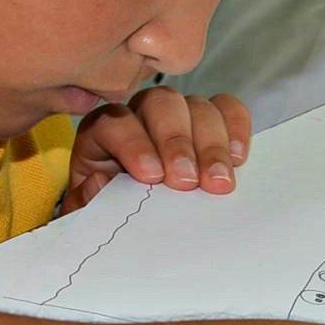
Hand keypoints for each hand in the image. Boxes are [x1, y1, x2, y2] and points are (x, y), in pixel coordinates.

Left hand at [66, 86, 251, 211]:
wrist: (136, 220)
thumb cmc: (112, 213)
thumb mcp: (91, 215)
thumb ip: (88, 202)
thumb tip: (101, 181)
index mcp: (103, 132)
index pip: (115, 122)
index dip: (134, 145)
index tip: (152, 177)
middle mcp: (141, 114)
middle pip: (161, 103)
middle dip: (177, 142)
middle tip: (188, 180)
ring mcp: (178, 115)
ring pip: (196, 105)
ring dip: (211, 142)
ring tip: (218, 180)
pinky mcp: (209, 122)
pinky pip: (227, 108)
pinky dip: (236, 127)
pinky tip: (237, 158)